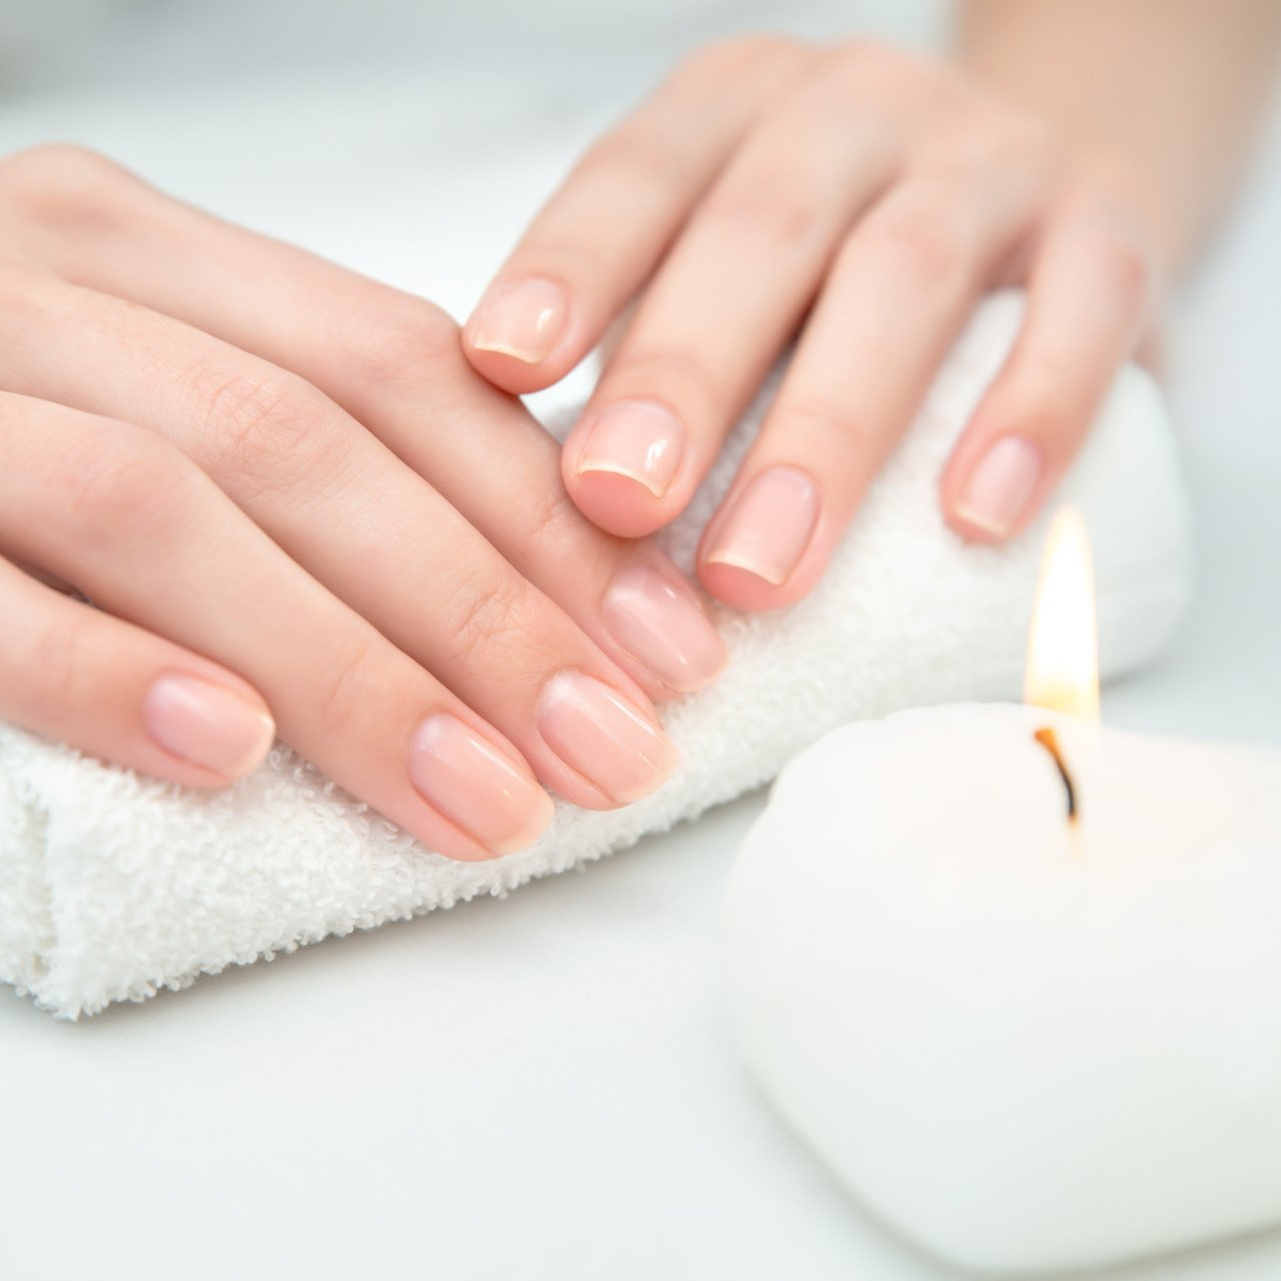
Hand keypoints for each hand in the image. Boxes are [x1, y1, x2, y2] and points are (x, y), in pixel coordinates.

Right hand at [0, 145, 726, 859]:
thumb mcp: (162, 387)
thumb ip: (309, 449)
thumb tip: (526, 578)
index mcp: (151, 255)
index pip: (404, 373)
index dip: (548, 517)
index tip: (660, 642)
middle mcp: (48, 284)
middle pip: (322, 447)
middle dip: (491, 614)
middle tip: (608, 751)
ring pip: (180, 510)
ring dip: (355, 673)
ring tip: (482, 800)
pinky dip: (111, 674)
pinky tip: (230, 755)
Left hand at [464, 38, 1162, 609]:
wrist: (1045, 180)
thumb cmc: (837, 261)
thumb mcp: (729, 261)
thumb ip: (649, 345)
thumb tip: (542, 509)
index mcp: (734, 113)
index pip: (637, 175)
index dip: (569, 269)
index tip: (503, 373)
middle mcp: (855, 113)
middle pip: (761, 234)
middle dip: (685, 374)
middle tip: (621, 503)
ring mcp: (990, 160)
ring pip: (903, 278)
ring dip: (826, 434)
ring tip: (759, 572)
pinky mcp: (1112, 225)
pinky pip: (1085, 310)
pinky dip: (1031, 415)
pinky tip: (976, 522)